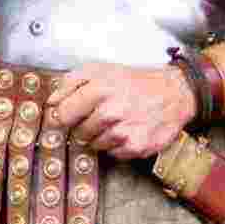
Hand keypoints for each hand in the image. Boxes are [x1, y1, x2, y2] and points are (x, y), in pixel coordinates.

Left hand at [44, 62, 196, 159]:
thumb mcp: (99, 70)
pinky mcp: (136, 147)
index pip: (63, 114)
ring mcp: (124, 132)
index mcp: (98, 89)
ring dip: (100, 136)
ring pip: (94, 145)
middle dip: (83, 126)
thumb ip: (69, 82)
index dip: (63, 116)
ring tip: (115, 122)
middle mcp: (111, 112)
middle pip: (78, 133)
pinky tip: (127, 130)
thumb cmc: (133, 81)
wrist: (174, 93)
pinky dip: (116, 145)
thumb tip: (50, 102)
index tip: (68, 116)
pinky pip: (112, 153)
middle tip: (99, 116)